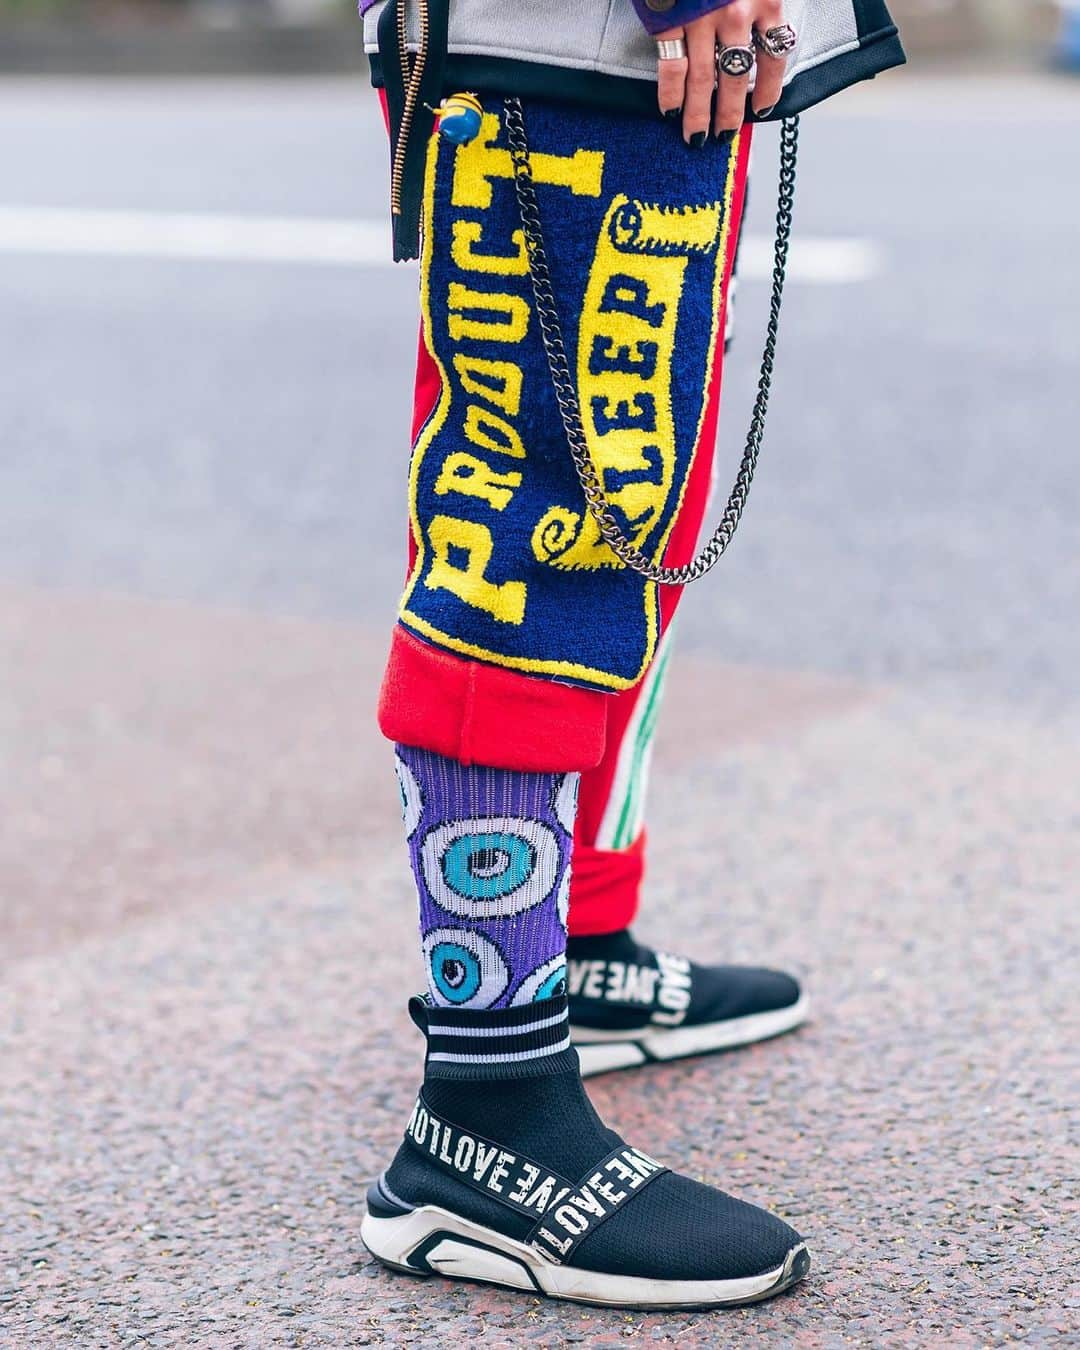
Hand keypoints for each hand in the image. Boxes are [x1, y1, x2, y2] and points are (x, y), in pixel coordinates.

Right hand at [656, 1, 789, 144]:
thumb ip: (760, 4)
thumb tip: (760, 35)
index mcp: (766, 0)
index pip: (774, 58)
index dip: (768, 90)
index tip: (762, 109)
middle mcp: (736, 13)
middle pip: (736, 77)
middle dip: (729, 113)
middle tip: (724, 135)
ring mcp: (700, 18)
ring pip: (702, 79)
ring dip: (698, 114)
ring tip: (696, 137)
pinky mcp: (670, 19)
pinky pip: (672, 67)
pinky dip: (670, 93)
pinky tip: (670, 111)